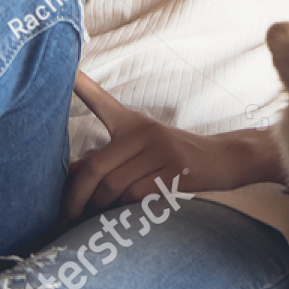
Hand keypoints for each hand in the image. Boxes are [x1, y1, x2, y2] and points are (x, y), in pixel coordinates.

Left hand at [64, 70, 243, 221]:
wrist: (224, 159)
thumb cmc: (174, 157)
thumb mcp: (141, 150)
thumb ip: (106, 159)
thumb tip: (69, 174)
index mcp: (133, 123)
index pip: (102, 103)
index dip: (82, 86)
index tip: (66, 70)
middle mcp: (145, 132)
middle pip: (96, 166)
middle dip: (75, 196)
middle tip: (64, 214)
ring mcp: (162, 150)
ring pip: (113, 185)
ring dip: (98, 208)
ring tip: (91, 218)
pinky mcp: (176, 172)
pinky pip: (135, 195)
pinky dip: (121, 210)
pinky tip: (119, 215)